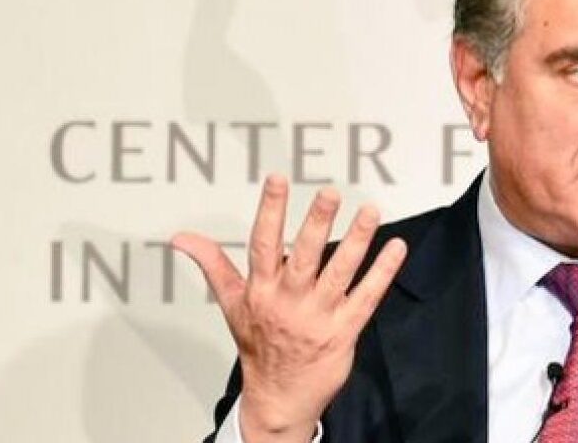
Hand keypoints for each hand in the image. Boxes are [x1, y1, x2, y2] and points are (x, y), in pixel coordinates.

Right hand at [172, 175, 407, 442]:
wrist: (280, 397)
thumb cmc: (259, 344)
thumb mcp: (232, 303)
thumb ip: (213, 264)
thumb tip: (181, 237)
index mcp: (261, 290)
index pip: (262, 244)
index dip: (270, 210)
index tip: (278, 180)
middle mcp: (289, 301)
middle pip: (304, 256)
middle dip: (317, 223)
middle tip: (331, 192)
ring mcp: (318, 316)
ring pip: (340, 272)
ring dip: (356, 240)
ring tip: (370, 211)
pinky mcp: (344, 330)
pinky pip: (367, 297)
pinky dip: (383, 271)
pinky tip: (396, 247)